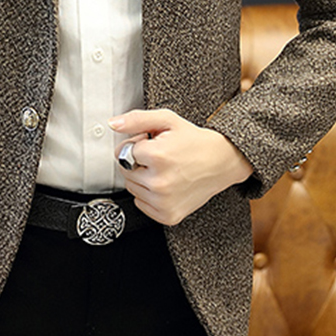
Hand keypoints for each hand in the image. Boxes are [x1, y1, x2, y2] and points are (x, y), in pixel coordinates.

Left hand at [109, 108, 253, 225]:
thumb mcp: (167, 121)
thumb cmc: (195, 141)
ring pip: (132, 188)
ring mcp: (164, 202)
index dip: (137, 144)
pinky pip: (141, 204)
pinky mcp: (168, 215)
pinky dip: (149, 194)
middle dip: (137, 161)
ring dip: (143, 178)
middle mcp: (160, 182)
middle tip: (160, 156)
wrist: (223, 162)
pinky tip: (167, 183)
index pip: (123, 151)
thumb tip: (113, 124)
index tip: (152, 143)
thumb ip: (137, 120)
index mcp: (158, 156)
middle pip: (125, 171)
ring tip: (165, 169)